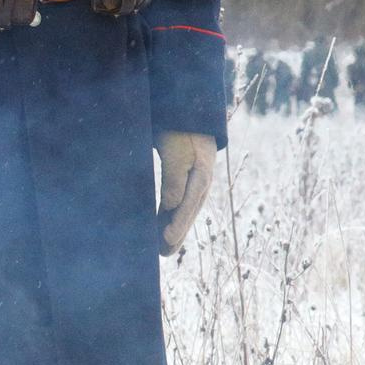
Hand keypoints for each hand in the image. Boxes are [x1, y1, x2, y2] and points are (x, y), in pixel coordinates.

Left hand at [156, 132, 216, 255]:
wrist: (189, 111)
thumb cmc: (180, 130)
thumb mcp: (176, 151)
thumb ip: (174, 178)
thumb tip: (173, 206)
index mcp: (202, 175)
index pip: (189, 205)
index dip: (178, 224)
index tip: (167, 239)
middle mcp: (202, 181)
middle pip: (189, 212)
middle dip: (177, 234)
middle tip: (164, 253)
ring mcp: (196, 180)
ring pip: (185, 209)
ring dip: (174, 228)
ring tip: (163, 248)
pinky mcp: (188, 177)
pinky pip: (180, 201)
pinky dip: (172, 215)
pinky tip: (163, 225)